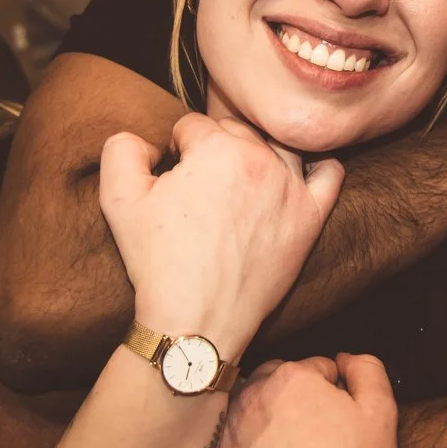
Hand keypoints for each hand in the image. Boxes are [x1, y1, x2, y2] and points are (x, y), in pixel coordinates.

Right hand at [99, 113, 343, 349]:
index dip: (177, 151)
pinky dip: (315, 168)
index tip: (173, 179)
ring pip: (275, 146)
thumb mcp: (117, 200)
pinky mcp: (310, 217)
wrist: (197, 321)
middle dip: (214, 150)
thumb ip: (122, 149)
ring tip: (236, 184)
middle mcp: (260, 160)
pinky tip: (294, 178)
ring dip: (255, 155)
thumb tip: (148, 140)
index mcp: (217, 148)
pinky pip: (329, 174)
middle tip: (200, 189)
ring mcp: (290, 188)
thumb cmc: (158, 262)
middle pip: (234, 131)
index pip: (193, 126)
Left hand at [213, 353, 396, 447]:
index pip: (314, 366)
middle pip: (274, 379)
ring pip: (247, 407)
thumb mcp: (381, 413)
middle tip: (314, 432)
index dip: (332, 389)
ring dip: (264, 417)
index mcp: (294, 379)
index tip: (338, 416)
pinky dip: (240, 446)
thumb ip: (366, 369)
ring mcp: (230, 433)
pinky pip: (224, 442)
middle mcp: (254, 398)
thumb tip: (343, 358)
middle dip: (294, 396)